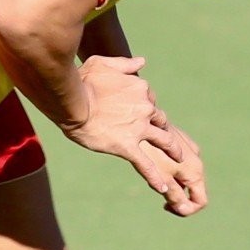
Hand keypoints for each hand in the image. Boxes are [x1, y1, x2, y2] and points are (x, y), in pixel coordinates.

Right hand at [62, 55, 206, 215]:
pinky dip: (155, 177)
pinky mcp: (128, 146)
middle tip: (163, 137)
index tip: (136, 112)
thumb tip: (142, 61)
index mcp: (139, 87)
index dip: (144, 105)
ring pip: (163, 140)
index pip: (149, 98)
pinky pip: (146, 165)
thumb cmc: (82, 81)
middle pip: (160, 118)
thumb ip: (125, 63)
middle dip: (161, 126)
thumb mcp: (102, 63)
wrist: (71, 103)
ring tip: (178, 159)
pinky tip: (163, 188)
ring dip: (173, 150)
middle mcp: (144, 107)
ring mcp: (138, 128)